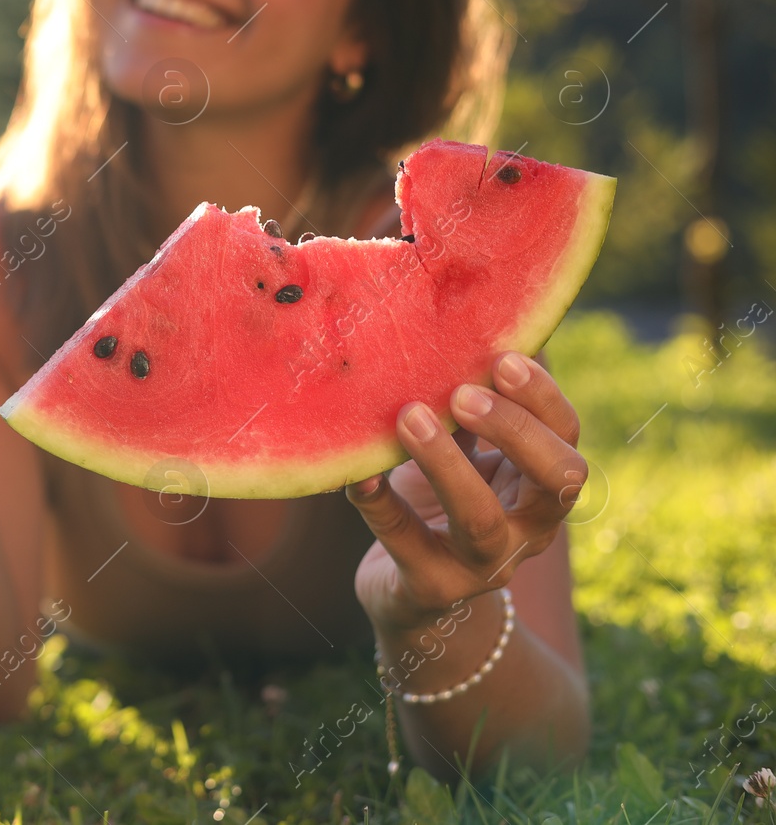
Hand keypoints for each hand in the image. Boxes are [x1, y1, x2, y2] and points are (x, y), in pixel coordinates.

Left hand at [345, 351, 586, 633]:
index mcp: (541, 486)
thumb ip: (472, 411)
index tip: (504, 358)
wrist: (413, 595)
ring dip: (446, 464)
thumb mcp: (465, 456)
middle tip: (463, 393)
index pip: (568, 439)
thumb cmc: (441, 503)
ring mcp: (483, 565)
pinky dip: (378, 502)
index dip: (543, 399)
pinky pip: (404, 541)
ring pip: (481, 518)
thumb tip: (463, 331)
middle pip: (556, 480)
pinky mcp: (432, 587)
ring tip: (410, 417)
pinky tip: (358, 473)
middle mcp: (528, 529)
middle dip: (515, 430)